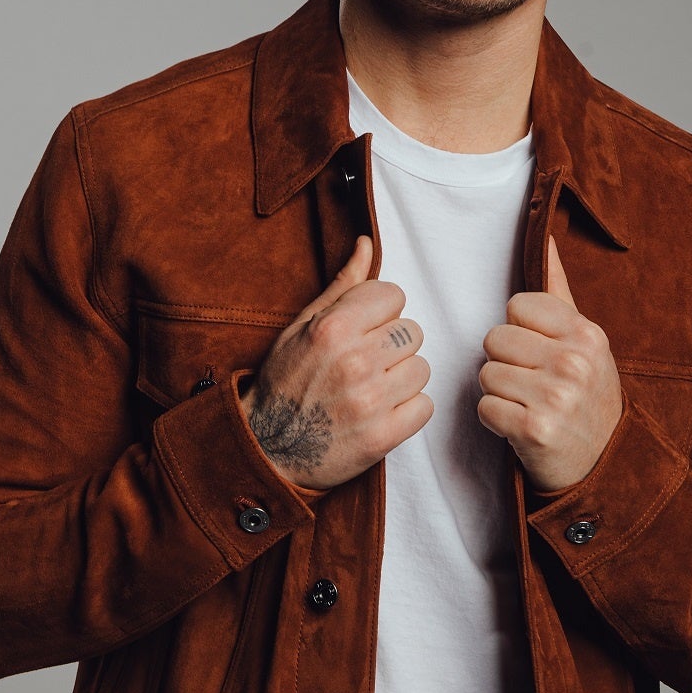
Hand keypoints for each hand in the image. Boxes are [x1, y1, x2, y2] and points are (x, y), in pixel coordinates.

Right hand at [240, 235, 432, 491]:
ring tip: (372, 388)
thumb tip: (367, 244)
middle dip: (393, 345)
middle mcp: (354, 361)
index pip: (394, 296)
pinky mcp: (382, 437)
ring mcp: (370, 401)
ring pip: (421, 368)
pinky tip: (381, 411)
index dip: (380, 312)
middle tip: (366, 363)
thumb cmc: (285, 381)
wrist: (266, 448)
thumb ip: (342, 286)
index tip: (363, 330)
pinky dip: (408, 410)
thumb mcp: (302, 326)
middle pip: (413, 332)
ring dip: (402, 378)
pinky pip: (424, 406)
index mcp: (333, 328)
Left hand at [477, 234, 623, 493]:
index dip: (519, 332)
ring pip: (486, 374)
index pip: (517, 306)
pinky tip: (520, 427)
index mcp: (586, 333)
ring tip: (528, 406)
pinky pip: (485, 408)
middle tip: (531, 385)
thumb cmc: (586, 397)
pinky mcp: (535, 429)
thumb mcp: (585, 342)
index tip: (539, 355)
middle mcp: (575, 361)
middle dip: (505, 363)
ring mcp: (557, 396)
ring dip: (499, 394)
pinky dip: (495, 421)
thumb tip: (545, 236)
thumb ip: (559, 291)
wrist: (605, 465)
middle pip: (495, 339)